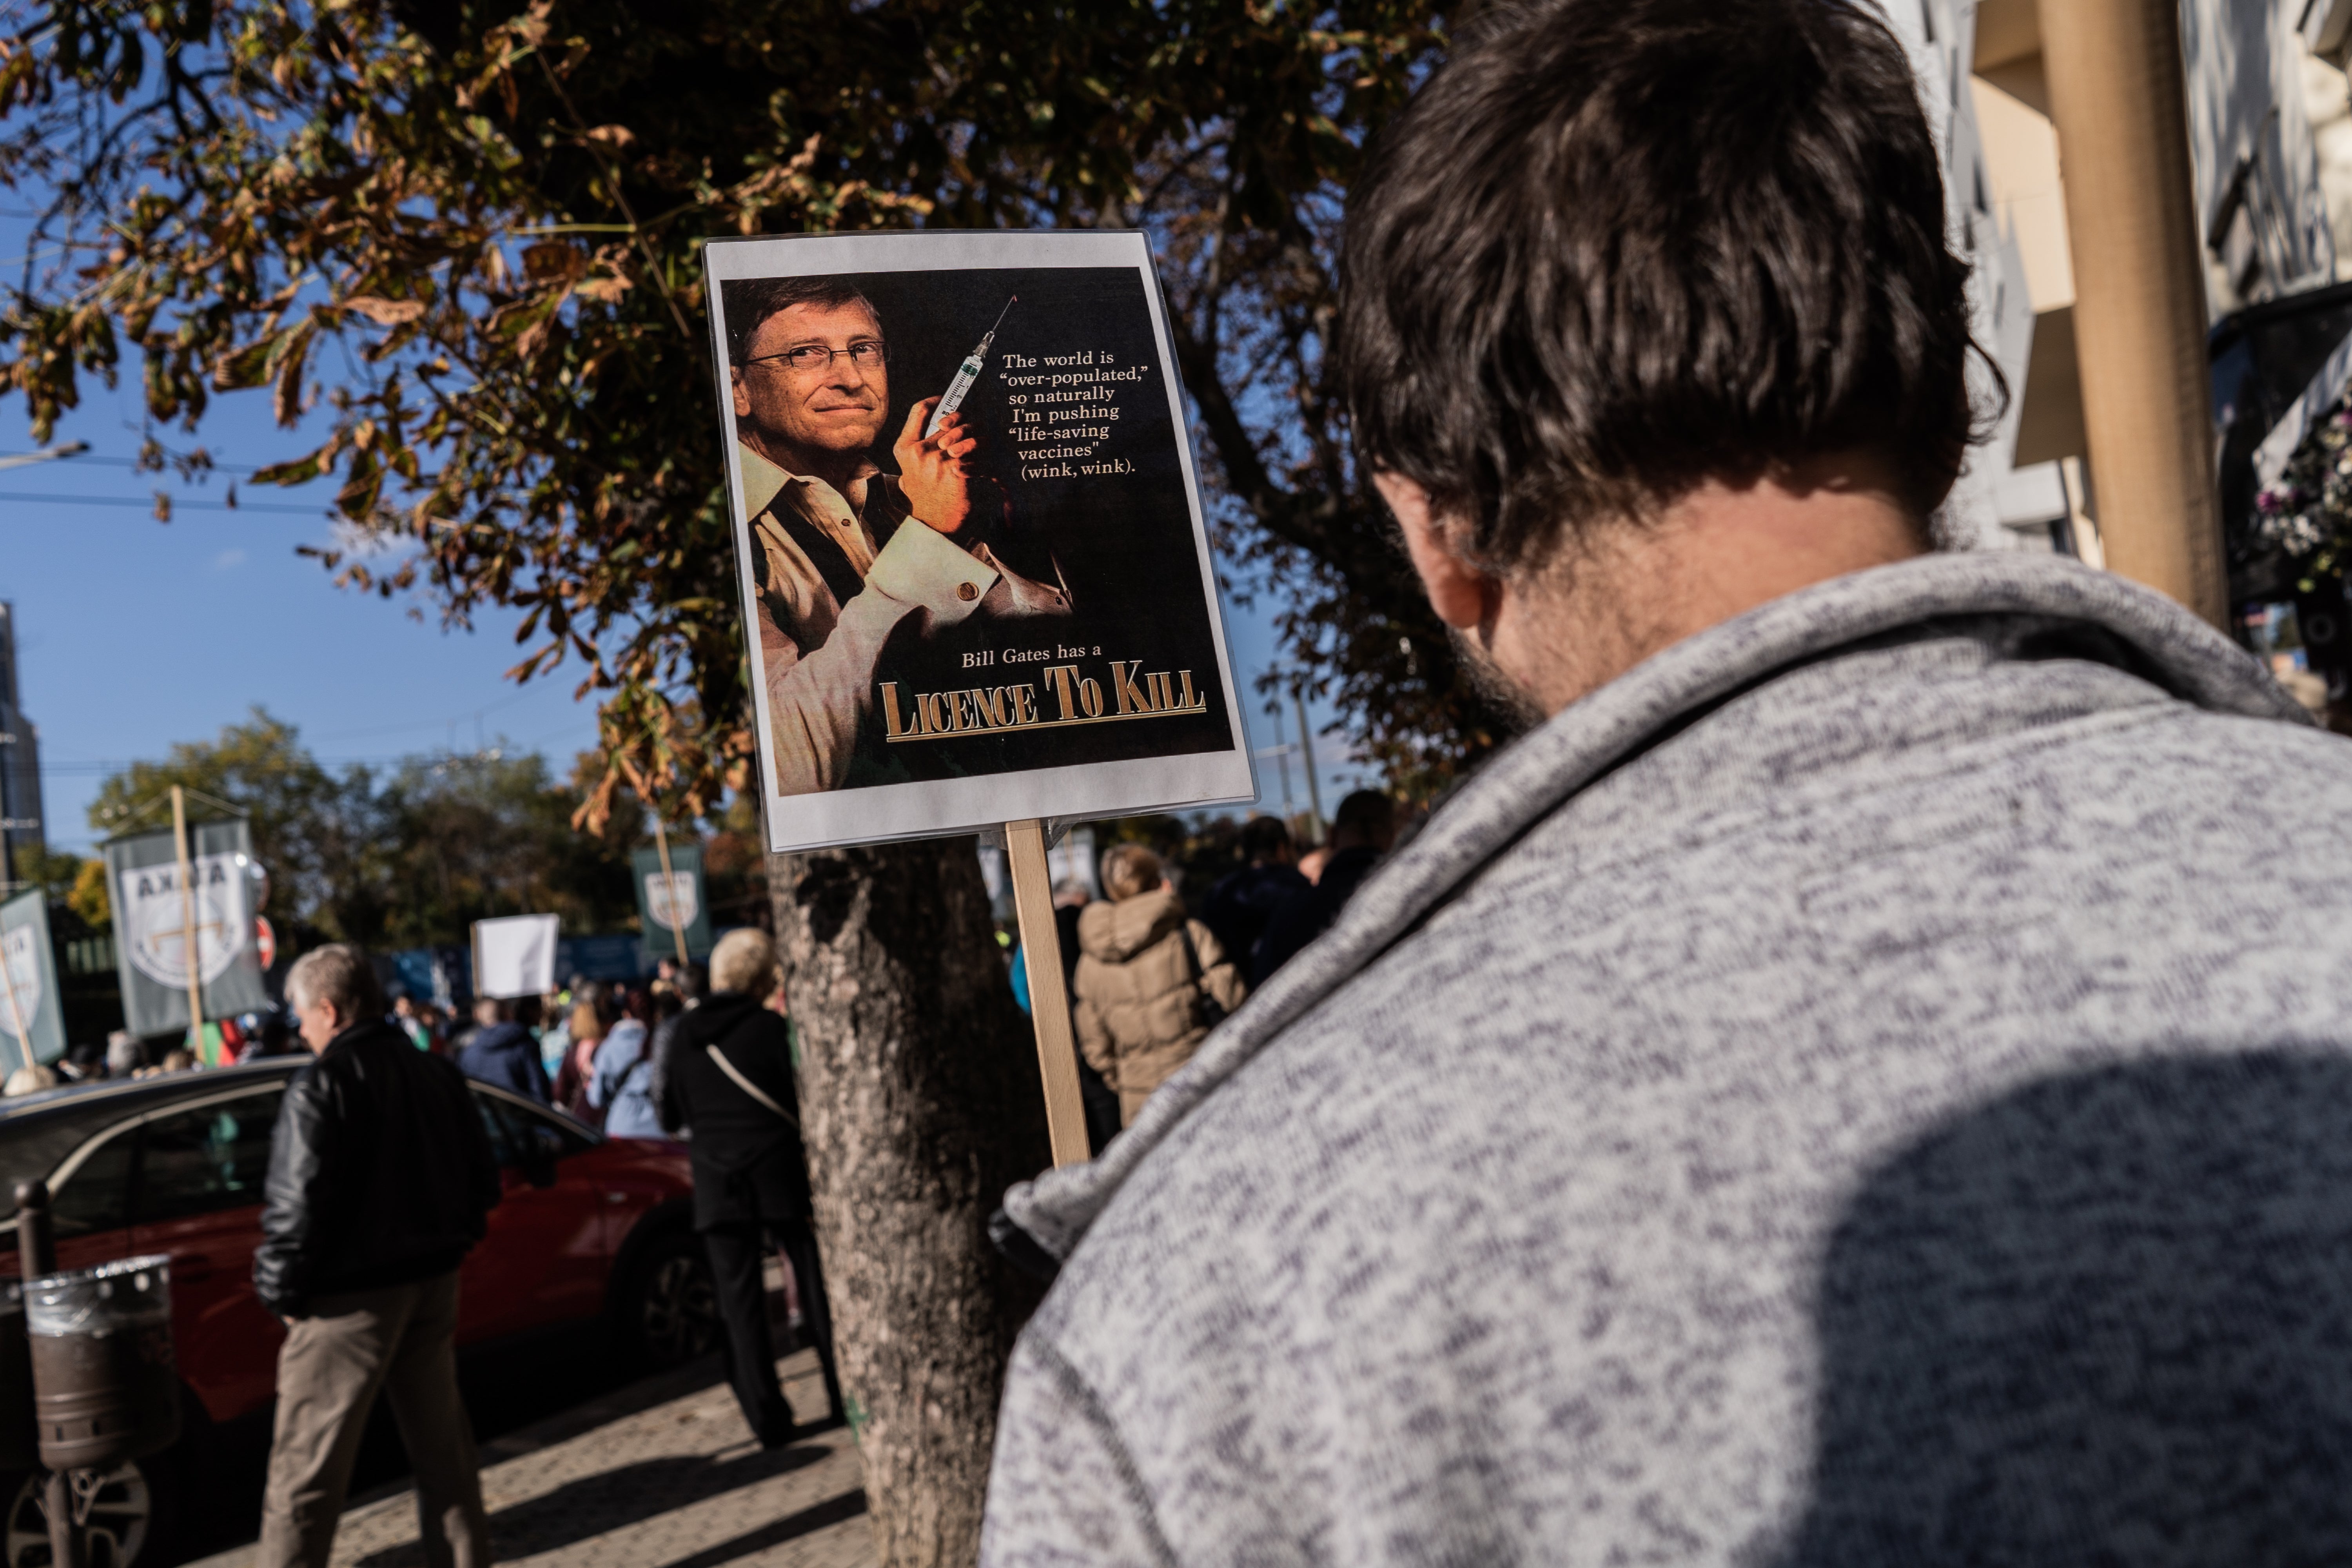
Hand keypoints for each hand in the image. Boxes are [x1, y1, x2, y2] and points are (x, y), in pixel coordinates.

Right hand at [895, 397, 977, 535]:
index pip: (920, 410)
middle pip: (950, 421)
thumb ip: (921, 446)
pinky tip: (982, 467)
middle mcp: (919, 451)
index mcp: (905, 448)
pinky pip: (977, 453)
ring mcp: (937, 461)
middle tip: (974, 430)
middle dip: (966, 424)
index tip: (947, 399)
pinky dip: (983, 458)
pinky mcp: (956, 471)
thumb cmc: (925, 497)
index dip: (937, 401)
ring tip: (980, 450)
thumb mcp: (910, 470)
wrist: (932, 526)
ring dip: (978, 440)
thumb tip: (942, 423)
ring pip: (967, 435)